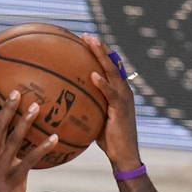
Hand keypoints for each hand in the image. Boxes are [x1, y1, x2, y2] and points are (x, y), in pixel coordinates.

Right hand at [0, 90, 58, 191]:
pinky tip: (54, 139)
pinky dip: (42, 148)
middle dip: (7, 108)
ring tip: (36, 107)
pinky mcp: (14, 178)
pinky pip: (30, 159)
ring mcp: (1, 168)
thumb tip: (4, 154)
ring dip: (25, 121)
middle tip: (17, 92)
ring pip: (13, 139)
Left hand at [81, 34, 141, 171]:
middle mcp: (123, 90)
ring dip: (102, 56)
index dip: (100, 53)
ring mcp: (124, 98)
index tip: (86, 41)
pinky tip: (93, 75)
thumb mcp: (96, 120)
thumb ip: (87, 108)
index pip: (110, 67)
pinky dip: (102, 83)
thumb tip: (67, 105)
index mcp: (118, 91)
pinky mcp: (121, 109)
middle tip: (87, 36)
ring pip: (112, 72)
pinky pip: (111, 93)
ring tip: (91, 43)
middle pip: (112, 63)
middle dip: (100, 48)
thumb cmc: (109, 140)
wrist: (123, 155)